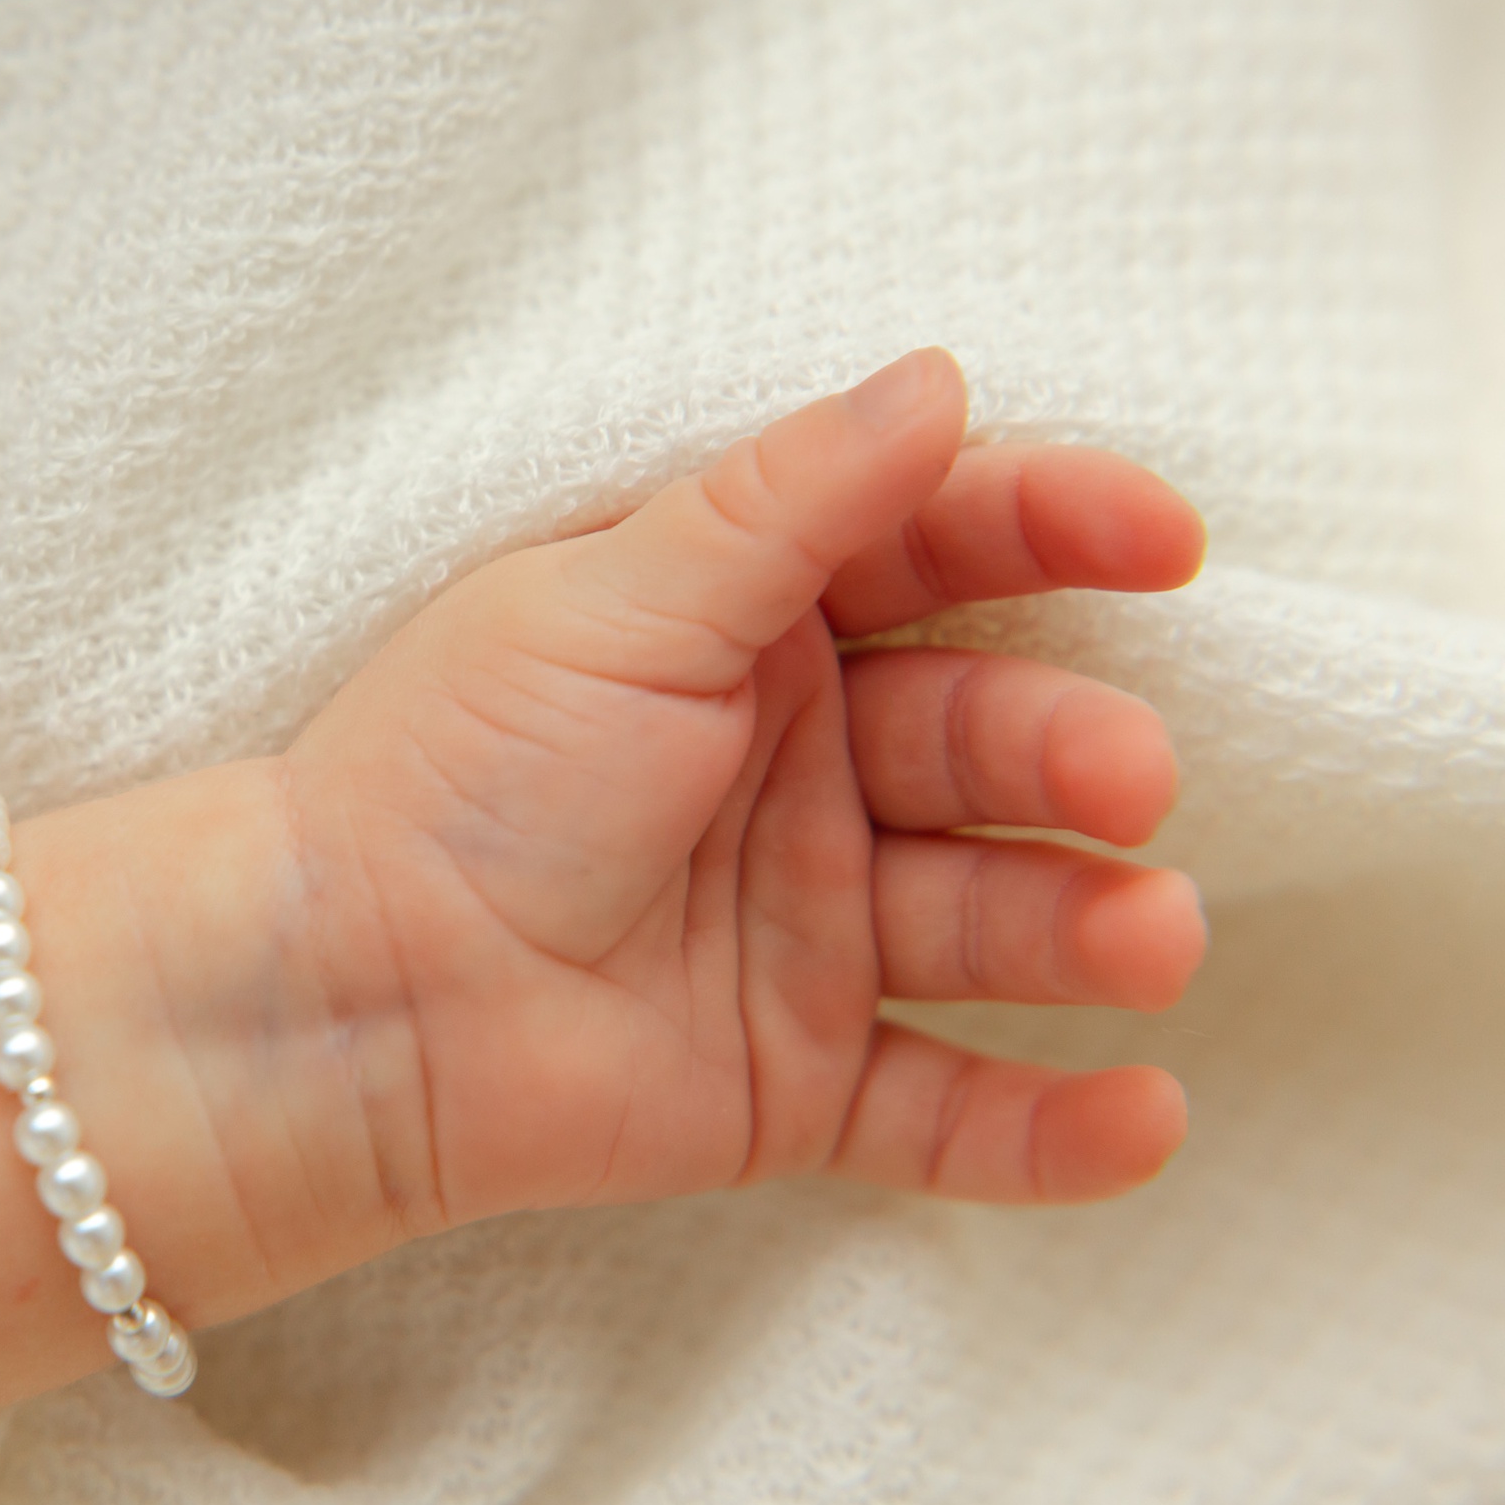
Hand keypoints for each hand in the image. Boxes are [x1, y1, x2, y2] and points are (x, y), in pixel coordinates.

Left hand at [278, 349, 1206, 1231]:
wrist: (342, 989)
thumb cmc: (456, 766)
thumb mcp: (616, 599)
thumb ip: (785, 503)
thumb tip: (938, 376)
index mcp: (752, 634)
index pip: (939, 557)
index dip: (1056, 531)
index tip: (1162, 539)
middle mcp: (801, 774)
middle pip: (990, 740)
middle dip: (1076, 750)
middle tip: (1127, 776)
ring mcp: (809, 933)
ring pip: (992, 921)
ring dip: (1090, 927)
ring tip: (1149, 934)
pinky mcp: (798, 1080)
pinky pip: (948, 1111)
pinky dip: (1048, 1128)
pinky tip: (1145, 1121)